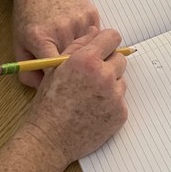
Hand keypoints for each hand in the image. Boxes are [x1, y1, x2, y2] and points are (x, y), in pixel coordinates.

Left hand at [10, 0, 100, 84]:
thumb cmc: (28, 15)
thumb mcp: (19, 44)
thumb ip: (27, 71)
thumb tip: (43, 89)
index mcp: (41, 38)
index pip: (56, 69)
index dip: (61, 80)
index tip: (62, 84)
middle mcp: (61, 29)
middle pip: (76, 62)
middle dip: (74, 70)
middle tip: (71, 73)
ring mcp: (79, 20)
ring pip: (89, 50)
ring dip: (84, 55)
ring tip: (74, 51)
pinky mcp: (91, 14)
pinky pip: (96, 36)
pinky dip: (90, 40)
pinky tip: (78, 34)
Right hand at [21, 26, 128, 164]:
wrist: (50, 138)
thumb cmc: (49, 103)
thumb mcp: (57, 68)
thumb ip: (77, 46)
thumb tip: (94, 32)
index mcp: (86, 60)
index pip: (112, 37)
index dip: (107, 41)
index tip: (104, 47)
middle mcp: (104, 75)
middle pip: (120, 58)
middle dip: (108, 63)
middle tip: (92, 75)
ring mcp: (114, 95)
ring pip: (121, 79)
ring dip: (110, 83)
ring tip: (89, 95)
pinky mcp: (120, 113)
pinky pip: (121, 99)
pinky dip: (111, 102)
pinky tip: (94, 109)